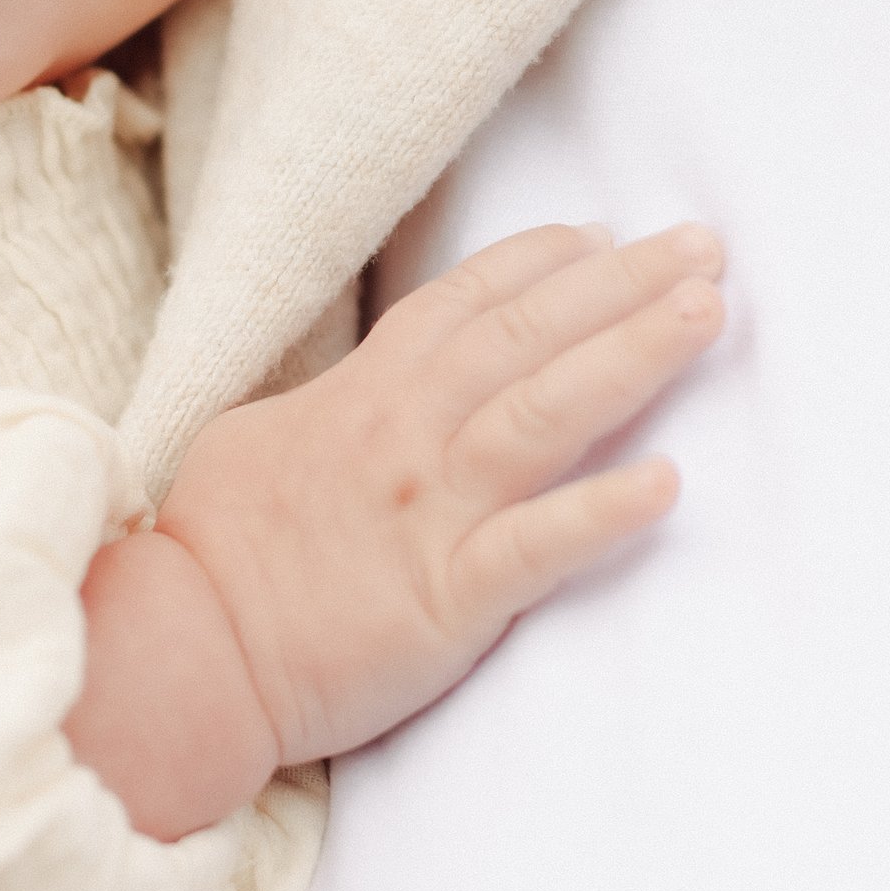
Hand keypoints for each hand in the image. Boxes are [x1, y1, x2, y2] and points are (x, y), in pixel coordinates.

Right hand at [73, 223, 722, 836]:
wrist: (182, 653)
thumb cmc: (210, 553)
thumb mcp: (258, 442)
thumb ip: (330, 408)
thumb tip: (362, 394)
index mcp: (363, 395)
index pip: (465, 304)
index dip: (541, 263)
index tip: (606, 237)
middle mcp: (406, 436)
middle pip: (528, 337)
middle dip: (622, 285)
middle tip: (703, 247)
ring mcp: (429, 513)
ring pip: (545, 414)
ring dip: (632, 357)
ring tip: (707, 316)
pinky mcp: (445, 598)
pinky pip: (536, 548)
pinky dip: (601, 513)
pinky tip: (667, 483)